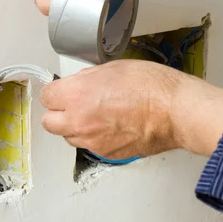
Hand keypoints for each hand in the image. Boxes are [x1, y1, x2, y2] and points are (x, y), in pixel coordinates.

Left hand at [40, 60, 222, 158]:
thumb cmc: (152, 86)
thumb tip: (78, 84)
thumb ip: (88, 79)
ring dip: (76, 128)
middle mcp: (79, 120)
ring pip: (69, 137)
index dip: (56, 92)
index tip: (63, 91)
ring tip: (98, 116)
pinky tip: (113, 126)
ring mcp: (92, 140)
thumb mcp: (114, 68)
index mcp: (77, 95)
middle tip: (74, 106)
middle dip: (58, 113)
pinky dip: (96, 138)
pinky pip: (90, 146)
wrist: (175, 111)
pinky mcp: (106, 154)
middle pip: (49, 122)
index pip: (47, 97)